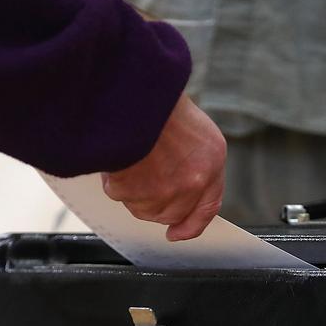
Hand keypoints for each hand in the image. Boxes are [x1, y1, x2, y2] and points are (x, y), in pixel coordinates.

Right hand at [102, 95, 225, 240]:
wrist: (132, 93)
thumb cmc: (155, 102)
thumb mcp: (189, 128)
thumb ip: (191, 160)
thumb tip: (177, 183)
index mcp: (211, 160)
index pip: (208, 206)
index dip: (192, 224)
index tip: (178, 232)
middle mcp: (194, 180)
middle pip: (173, 213)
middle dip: (156, 205)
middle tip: (142, 184)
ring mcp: (166, 190)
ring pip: (145, 208)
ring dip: (134, 191)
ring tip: (130, 158)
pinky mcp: (136, 193)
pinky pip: (120, 195)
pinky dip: (115, 181)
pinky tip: (116, 157)